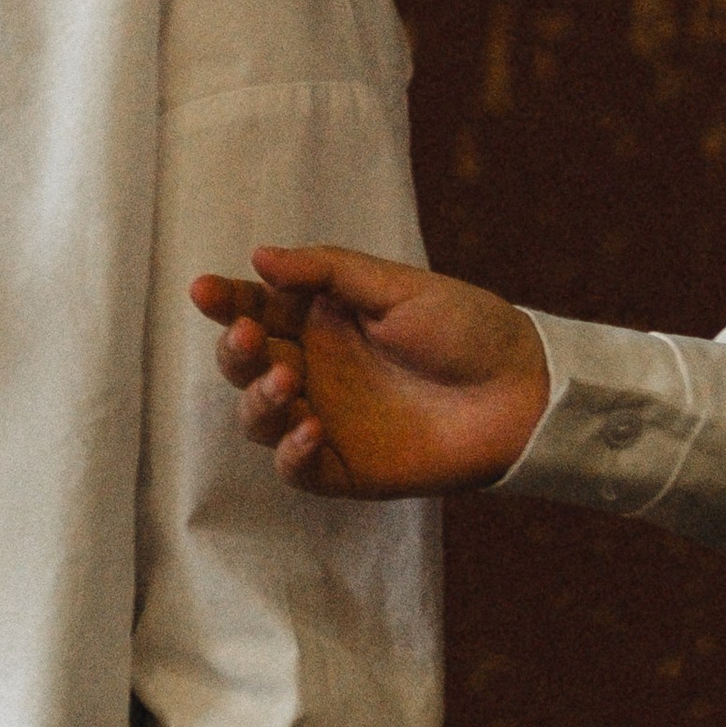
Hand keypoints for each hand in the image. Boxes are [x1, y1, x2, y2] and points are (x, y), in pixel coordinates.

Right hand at [188, 242, 551, 496]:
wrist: (523, 391)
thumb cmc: (466, 328)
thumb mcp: (397, 287)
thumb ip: (326, 273)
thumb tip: (259, 256)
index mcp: (324, 319)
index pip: (259, 308)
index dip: (226, 302)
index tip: (203, 290)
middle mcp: (317, 369)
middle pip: (247, 363)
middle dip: (235, 350)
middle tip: (249, 336)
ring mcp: (326, 420)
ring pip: (259, 417)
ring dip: (259, 398)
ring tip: (288, 379)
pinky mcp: (345, 469)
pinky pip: (297, 469)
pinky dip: (291, 452)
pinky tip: (311, 428)